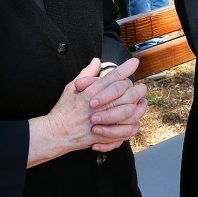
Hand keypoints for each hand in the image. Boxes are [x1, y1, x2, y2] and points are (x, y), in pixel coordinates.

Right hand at [29, 58, 147, 165]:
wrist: (55, 133)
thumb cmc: (63, 109)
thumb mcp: (71, 88)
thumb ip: (87, 74)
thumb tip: (97, 61)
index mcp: (91, 92)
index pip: (113, 76)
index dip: (126, 68)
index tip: (134, 62)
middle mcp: (98, 105)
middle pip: (127, 94)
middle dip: (138, 89)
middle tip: (142, 86)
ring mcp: (101, 121)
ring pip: (129, 113)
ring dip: (139, 107)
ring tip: (142, 102)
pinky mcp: (103, 135)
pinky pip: (124, 131)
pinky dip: (132, 126)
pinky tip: (136, 121)